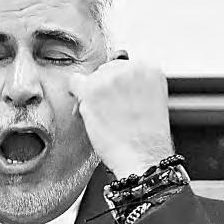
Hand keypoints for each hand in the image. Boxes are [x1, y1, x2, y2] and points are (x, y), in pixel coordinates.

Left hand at [69, 57, 173, 176]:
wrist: (143, 157)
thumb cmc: (146, 138)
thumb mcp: (150, 99)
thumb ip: (133, 83)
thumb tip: (110, 78)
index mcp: (149, 68)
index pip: (123, 66)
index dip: (117, 86)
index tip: (119, 101)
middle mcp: (130, 67)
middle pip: (105, 70)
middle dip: (104, 89)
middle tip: (110, 112)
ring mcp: (109, 77)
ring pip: (90, 78)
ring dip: (91, 96)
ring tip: (105, 117)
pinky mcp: (91, 90)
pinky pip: (73, 83)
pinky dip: (76, 97)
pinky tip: (89, 112)